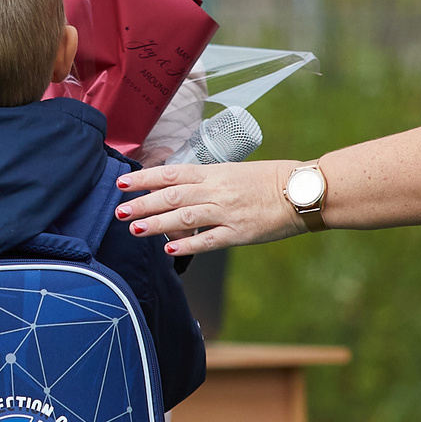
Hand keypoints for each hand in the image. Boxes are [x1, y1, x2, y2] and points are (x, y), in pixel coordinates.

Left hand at [115, 159, 309, 256]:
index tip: (121, 183)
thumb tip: (178, 189)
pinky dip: (188, 246)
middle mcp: (216, 190)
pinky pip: (209, 240)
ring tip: (134, 230)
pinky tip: (169, 251)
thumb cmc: (270, 179)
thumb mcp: (233, 171)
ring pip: (184, 218)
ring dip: (157, 224)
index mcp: (214, 172)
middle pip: (171, 196)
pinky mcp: (240, 233)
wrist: (302, 190)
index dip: (144, 178)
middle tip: (118, 211)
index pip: (171, 173)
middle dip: (142, 204)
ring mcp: (227, 212)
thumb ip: (206, 181)